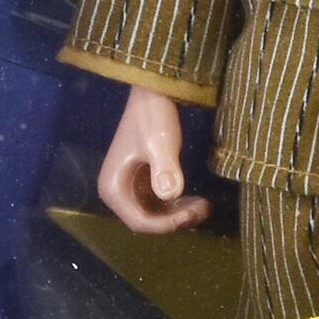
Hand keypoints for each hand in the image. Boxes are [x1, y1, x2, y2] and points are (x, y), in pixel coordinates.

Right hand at [96, 86, 210, 232]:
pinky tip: (198, 200)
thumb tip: (169, 195)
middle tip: (203, 210)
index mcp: (113, 188)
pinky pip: (160, 203)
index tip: (191, 215)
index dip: (166, 225)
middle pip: (148, 221)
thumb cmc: (152, 116)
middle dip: (176, 220)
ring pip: (156, 214)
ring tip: (205, 206)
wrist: (153, 93)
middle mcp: (117, 192)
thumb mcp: (160, 143)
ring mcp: (130, 188)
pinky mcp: (142, 181)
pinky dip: (178, 205)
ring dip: (180, 214)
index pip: (140, 222)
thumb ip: (165, 169)